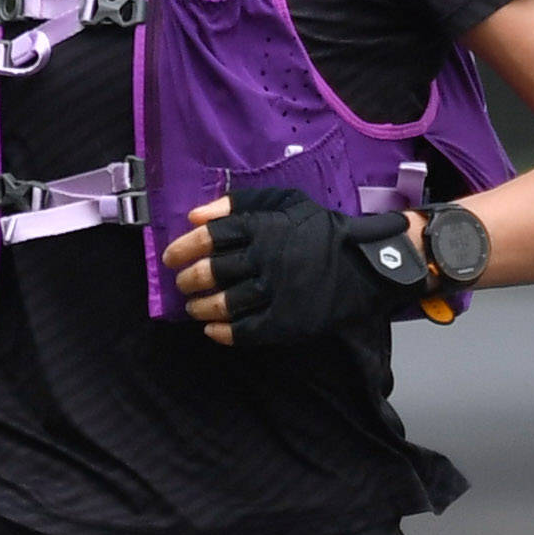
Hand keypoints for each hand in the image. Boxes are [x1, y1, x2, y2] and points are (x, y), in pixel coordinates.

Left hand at [161, 186, 423, 346]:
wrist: (362, 266)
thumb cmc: (319, 231)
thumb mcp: (284, 202)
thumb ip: (237, 204)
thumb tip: (194, 217)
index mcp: (262, 228)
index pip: (209, 237)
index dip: (183, 248)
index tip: (171, 258)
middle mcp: (264, 260)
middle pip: (211, 271)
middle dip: (188, 279)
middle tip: (183, 283)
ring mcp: (274, 293)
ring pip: (223, 303)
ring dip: (200, 307)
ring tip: (194, 307)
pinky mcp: (285, 321)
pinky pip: (244, 331)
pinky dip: (222, 332)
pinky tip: (212, 330)